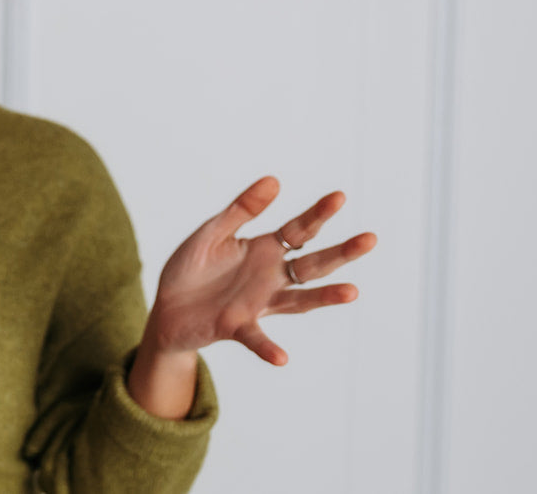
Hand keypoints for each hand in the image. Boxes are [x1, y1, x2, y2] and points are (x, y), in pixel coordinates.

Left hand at [145, 176, 375, 365]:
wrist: (167, 308)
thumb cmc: (192, 269)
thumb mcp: (212, 232)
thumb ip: (240, 210)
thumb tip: (274, 180)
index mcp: (263, 250)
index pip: (298, 230)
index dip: (317, 214)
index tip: (339, 196)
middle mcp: (270, 278)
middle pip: (312, 264)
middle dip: (341, 252)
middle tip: (369, 239)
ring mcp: (258, 304)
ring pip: (299, 301)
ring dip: (324, 298)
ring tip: (352, 291)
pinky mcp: (236, 327)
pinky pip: (255, 338)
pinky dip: (268, 348)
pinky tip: (282, 357)